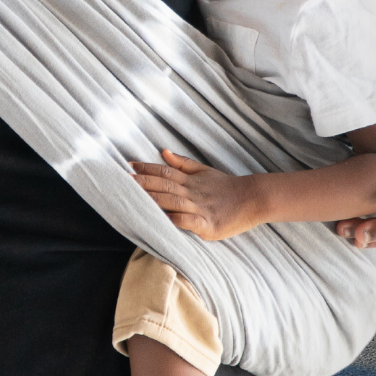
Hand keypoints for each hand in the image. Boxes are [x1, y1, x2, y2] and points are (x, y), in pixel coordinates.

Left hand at [130, 150, 261, 240]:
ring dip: (154, 199)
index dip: (146, 168)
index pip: (164, 171)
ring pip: (173, 201)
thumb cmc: (225, 187)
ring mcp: (200, 208)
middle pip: (164, 185)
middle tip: (123, 180)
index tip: (127, 165)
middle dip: (143, 183)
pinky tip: (164, 219)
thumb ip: (182, 163)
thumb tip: (163, 151)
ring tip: (136, 197)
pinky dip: (176, 220)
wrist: (252, 199)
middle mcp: (192, 192)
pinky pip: (189, 222)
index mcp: (190, 180)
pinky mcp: (208, 225)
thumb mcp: (204, 171)